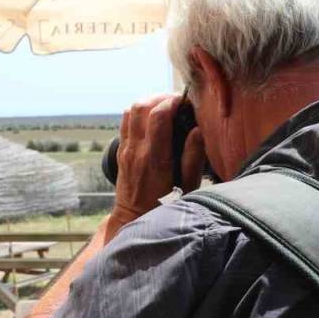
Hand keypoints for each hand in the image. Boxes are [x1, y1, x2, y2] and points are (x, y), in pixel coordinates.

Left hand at [108, 94, 205, 234]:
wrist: (133, 220)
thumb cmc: (165, 207)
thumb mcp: (187, 188)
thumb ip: (192, 159)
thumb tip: (197, 131)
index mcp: (155, 159)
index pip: (158, 116)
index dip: (173, 102)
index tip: (186, 102)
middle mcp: (137, 150)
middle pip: (141, 106)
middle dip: (161, 97)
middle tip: (177, 102)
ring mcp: (126, 149)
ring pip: (130, 110)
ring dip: (148, 102)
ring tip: (165, 107)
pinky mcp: (121, 151)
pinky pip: (125, 121)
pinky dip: (139, 112)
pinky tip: (152, 119)